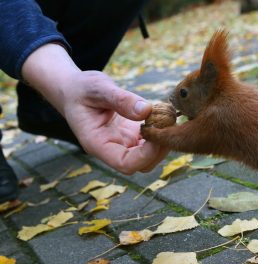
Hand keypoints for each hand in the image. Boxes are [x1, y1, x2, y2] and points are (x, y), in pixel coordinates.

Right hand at [22, 43, 167, 173]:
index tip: (156, 132)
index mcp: (97, 144)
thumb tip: (146, 110)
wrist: (74, 90)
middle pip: (143, 165)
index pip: (126, 164)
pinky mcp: (133, 136)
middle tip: (166, 122)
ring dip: (162, 140)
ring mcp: (124, 144)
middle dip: (159, 148)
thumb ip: (120, 99)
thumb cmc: (81, 89)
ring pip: (150, 156)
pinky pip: (151, 142)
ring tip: (165, 115)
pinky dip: (160, 131)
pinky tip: (161, 114)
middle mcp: (112, 149)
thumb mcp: (97, 88)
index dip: (146, 154)